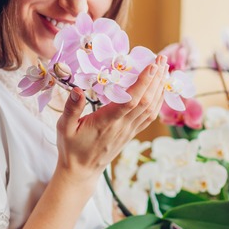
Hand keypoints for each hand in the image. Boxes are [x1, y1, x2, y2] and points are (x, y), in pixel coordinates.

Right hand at [54, 55, 166, 185]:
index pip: (131, 101)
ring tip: (165, 68)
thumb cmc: (72, 147)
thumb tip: (76, 89)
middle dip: (156, 78)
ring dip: (160, 87)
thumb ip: (71, 109)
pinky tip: (161, 89)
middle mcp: (122, 126)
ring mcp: (130, 130)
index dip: (143, 83)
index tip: (152, 65)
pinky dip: (159, 100)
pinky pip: (150, 116)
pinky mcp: (132, 133)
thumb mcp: (64, 128)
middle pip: (146, 100)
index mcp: (107, 122)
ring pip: (151, 108)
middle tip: (162, 58)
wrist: (82, 171)